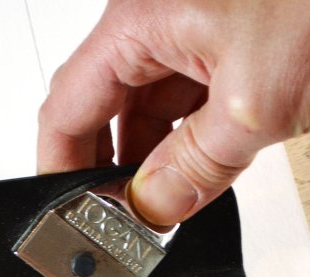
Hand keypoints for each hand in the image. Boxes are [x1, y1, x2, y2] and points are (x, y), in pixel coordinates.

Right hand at [37, 0, 309, 226]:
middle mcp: (160, 25)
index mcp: (140, 21)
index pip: (67, 106)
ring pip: (150, 112)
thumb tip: (152, 208)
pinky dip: (190, 147)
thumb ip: (191, 168)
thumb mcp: (253, 106)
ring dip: (152, 162)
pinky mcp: (234, 50)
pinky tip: (197, 181)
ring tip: (159, 210)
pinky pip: (191, 107)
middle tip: (114, 221)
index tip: (60, 212)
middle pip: (104, 110)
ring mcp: (197, 36)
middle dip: (107, 170)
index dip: (56, 167)